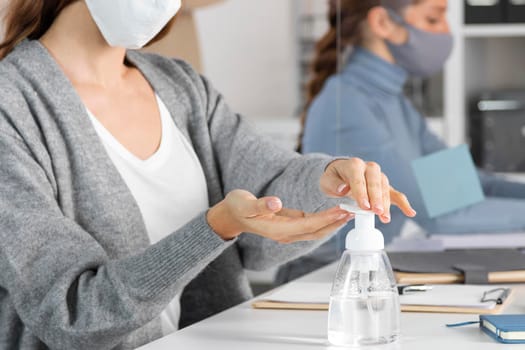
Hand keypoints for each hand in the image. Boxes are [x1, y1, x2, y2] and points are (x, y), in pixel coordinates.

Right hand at [207, 189, 353, 241]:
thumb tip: (276, 202)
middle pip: (316, 231)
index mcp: (277, 229)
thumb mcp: (244, 203)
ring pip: (316, 231)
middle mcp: (286, 234)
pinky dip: (325, 220)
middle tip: (353, 211)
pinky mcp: (290, 226)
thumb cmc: (238, 208)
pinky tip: (335, 212)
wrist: (232, 215)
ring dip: (333, 223)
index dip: (325, 218)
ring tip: (348, 212)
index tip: (341, 210)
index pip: (307, 225)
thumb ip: (260, 204)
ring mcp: (288, 232)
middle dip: (335, 222)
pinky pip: (311, 226)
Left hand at [321, 158, 416, 222]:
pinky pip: (395, 193)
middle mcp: (369, 168)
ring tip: (385, 218)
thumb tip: (342, 189)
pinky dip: (403, 203)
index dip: (362, 192)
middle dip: (377, 198)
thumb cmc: (333, 178)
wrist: (340, 175)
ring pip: (385, 189)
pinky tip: (410, 212)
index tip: (364, 206)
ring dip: (386, 204)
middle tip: (377, 211)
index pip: (358, 178)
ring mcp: (378, 177)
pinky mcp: (384, 186)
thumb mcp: (326, 180)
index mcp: (354, 165)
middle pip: (375, 182)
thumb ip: (333, 184)